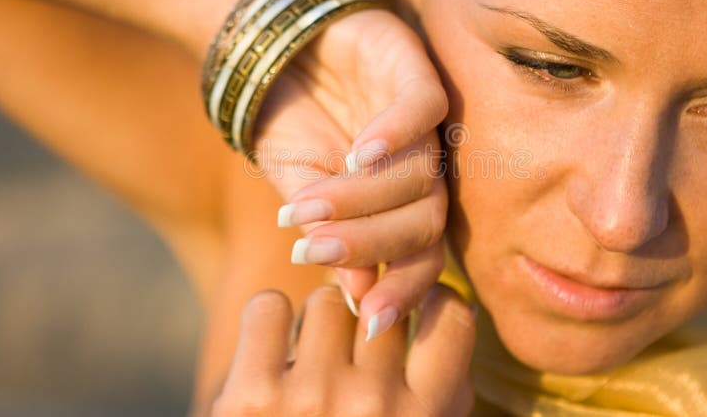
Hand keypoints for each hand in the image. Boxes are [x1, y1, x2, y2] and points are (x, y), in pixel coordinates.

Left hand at [211, 285, 475, 416]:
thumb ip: (447, 387)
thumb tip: (457, 304)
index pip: (451, 316)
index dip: (432, 304)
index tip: (415, 310)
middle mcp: (374, 405)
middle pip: (380, 306)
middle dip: (365, 324)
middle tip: (347, 358)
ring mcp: (312, 399)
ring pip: (325, 302)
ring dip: (316, 325)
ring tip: (308, 365)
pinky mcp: (249, 397)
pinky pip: (268, 307)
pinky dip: (266, 322)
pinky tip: (268, 355)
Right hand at [252, 8, 448, 337]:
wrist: (274, 56)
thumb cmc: (289, 129)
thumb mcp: (299, 193)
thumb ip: (329, 238)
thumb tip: (356, 296)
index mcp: (401, 206)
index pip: (422, 259)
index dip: (402, 291)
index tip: (368, 320)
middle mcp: (421, 171)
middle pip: (427, 221)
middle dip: (372, 243)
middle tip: (317, 249)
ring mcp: (424, 125)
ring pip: (422, 174)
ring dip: (363, 195)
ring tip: (310, 202)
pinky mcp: (416, 73)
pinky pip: (424, 110)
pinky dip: (393, 135)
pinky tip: (357, 152)